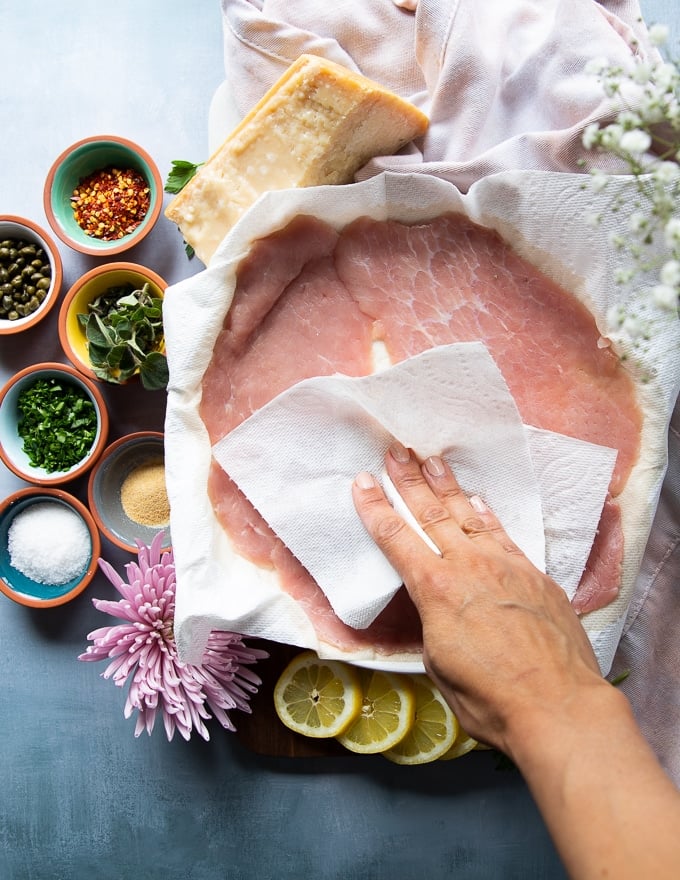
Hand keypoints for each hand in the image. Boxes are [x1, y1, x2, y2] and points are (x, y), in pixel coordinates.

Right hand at [352, 442, 603, 756]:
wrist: (558, 706)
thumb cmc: (490, 700)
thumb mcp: (439, 666)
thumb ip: (433, 627)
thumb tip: (437, 612)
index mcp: (436, 590)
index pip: (396, 539)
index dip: (375, 508)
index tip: (361, 481)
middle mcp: (469, 567)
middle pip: (431, 514)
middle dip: (409, 481)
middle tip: (396, 451)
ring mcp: (505, 567)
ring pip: (469, 516)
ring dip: (448, 486)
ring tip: (432, 460)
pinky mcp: (534, 576)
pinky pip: (504, 536)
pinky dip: (488, 515)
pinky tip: (479, 500)